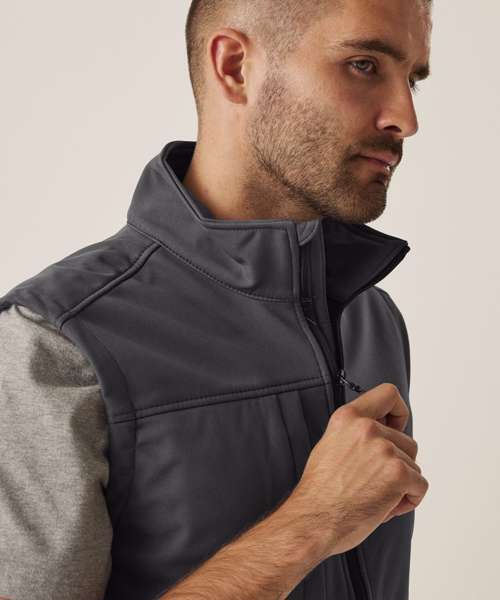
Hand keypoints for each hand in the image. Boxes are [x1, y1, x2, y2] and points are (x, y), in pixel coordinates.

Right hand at [289, 383, 428, 557]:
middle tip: (375, 482)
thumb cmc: (320, 491)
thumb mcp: (330, 445)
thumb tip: (382, 433)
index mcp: (348, 417)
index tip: (395, 428)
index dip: (399, 412)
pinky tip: (385, 507)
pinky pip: (420, 486)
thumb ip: (355, 433)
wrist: (313, 520)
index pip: (388, 394)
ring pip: (414, 465)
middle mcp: (366, 428)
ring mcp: (384, 449)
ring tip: (376, 496)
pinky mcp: (397, 472)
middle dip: (398, 464)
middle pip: (407, 440)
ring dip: (402, 484)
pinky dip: (409, 500)